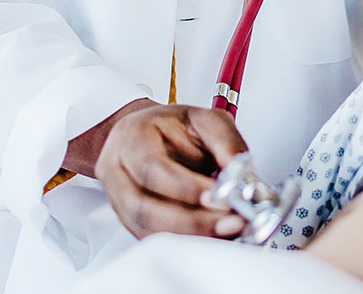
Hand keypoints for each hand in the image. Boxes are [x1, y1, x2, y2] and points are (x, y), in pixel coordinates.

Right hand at [92, 103, 248, 239]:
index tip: (221, 197)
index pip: (151, 168)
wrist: (153, 133)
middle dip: (192, 221)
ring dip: (191, 236)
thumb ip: (226, 142)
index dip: (186, 187)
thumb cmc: (175, 127)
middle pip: (144, 208)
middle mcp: (118, 171)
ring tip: (228, 230)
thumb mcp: (206, 119)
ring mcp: (119, 200)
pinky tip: (213, 238)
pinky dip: (185, 243)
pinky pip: (153, 240)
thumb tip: (243, 174)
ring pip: (146, 230)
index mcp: (132, 137)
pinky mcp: (130, 222)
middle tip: (231, 221)